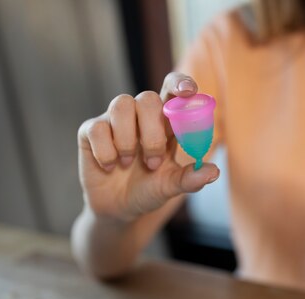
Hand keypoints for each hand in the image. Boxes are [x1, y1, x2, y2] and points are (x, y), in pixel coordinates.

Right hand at [77, 72, 219, 222]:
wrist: (119, 209)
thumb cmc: (149, 190)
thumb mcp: (171, 186)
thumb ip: (191, 179)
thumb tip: (214, 172)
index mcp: (165, 122)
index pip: (173, 90)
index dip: (180, 84)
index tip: (188, 91)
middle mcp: (140, 116)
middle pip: (147, 98)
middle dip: (152, 132)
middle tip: (153, 162)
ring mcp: (114, 121)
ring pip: (121, 105)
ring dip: (128, 140)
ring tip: (128, 163)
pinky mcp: (90, 131)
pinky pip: (98, 128)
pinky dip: (106, 152)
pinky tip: (110, 167)